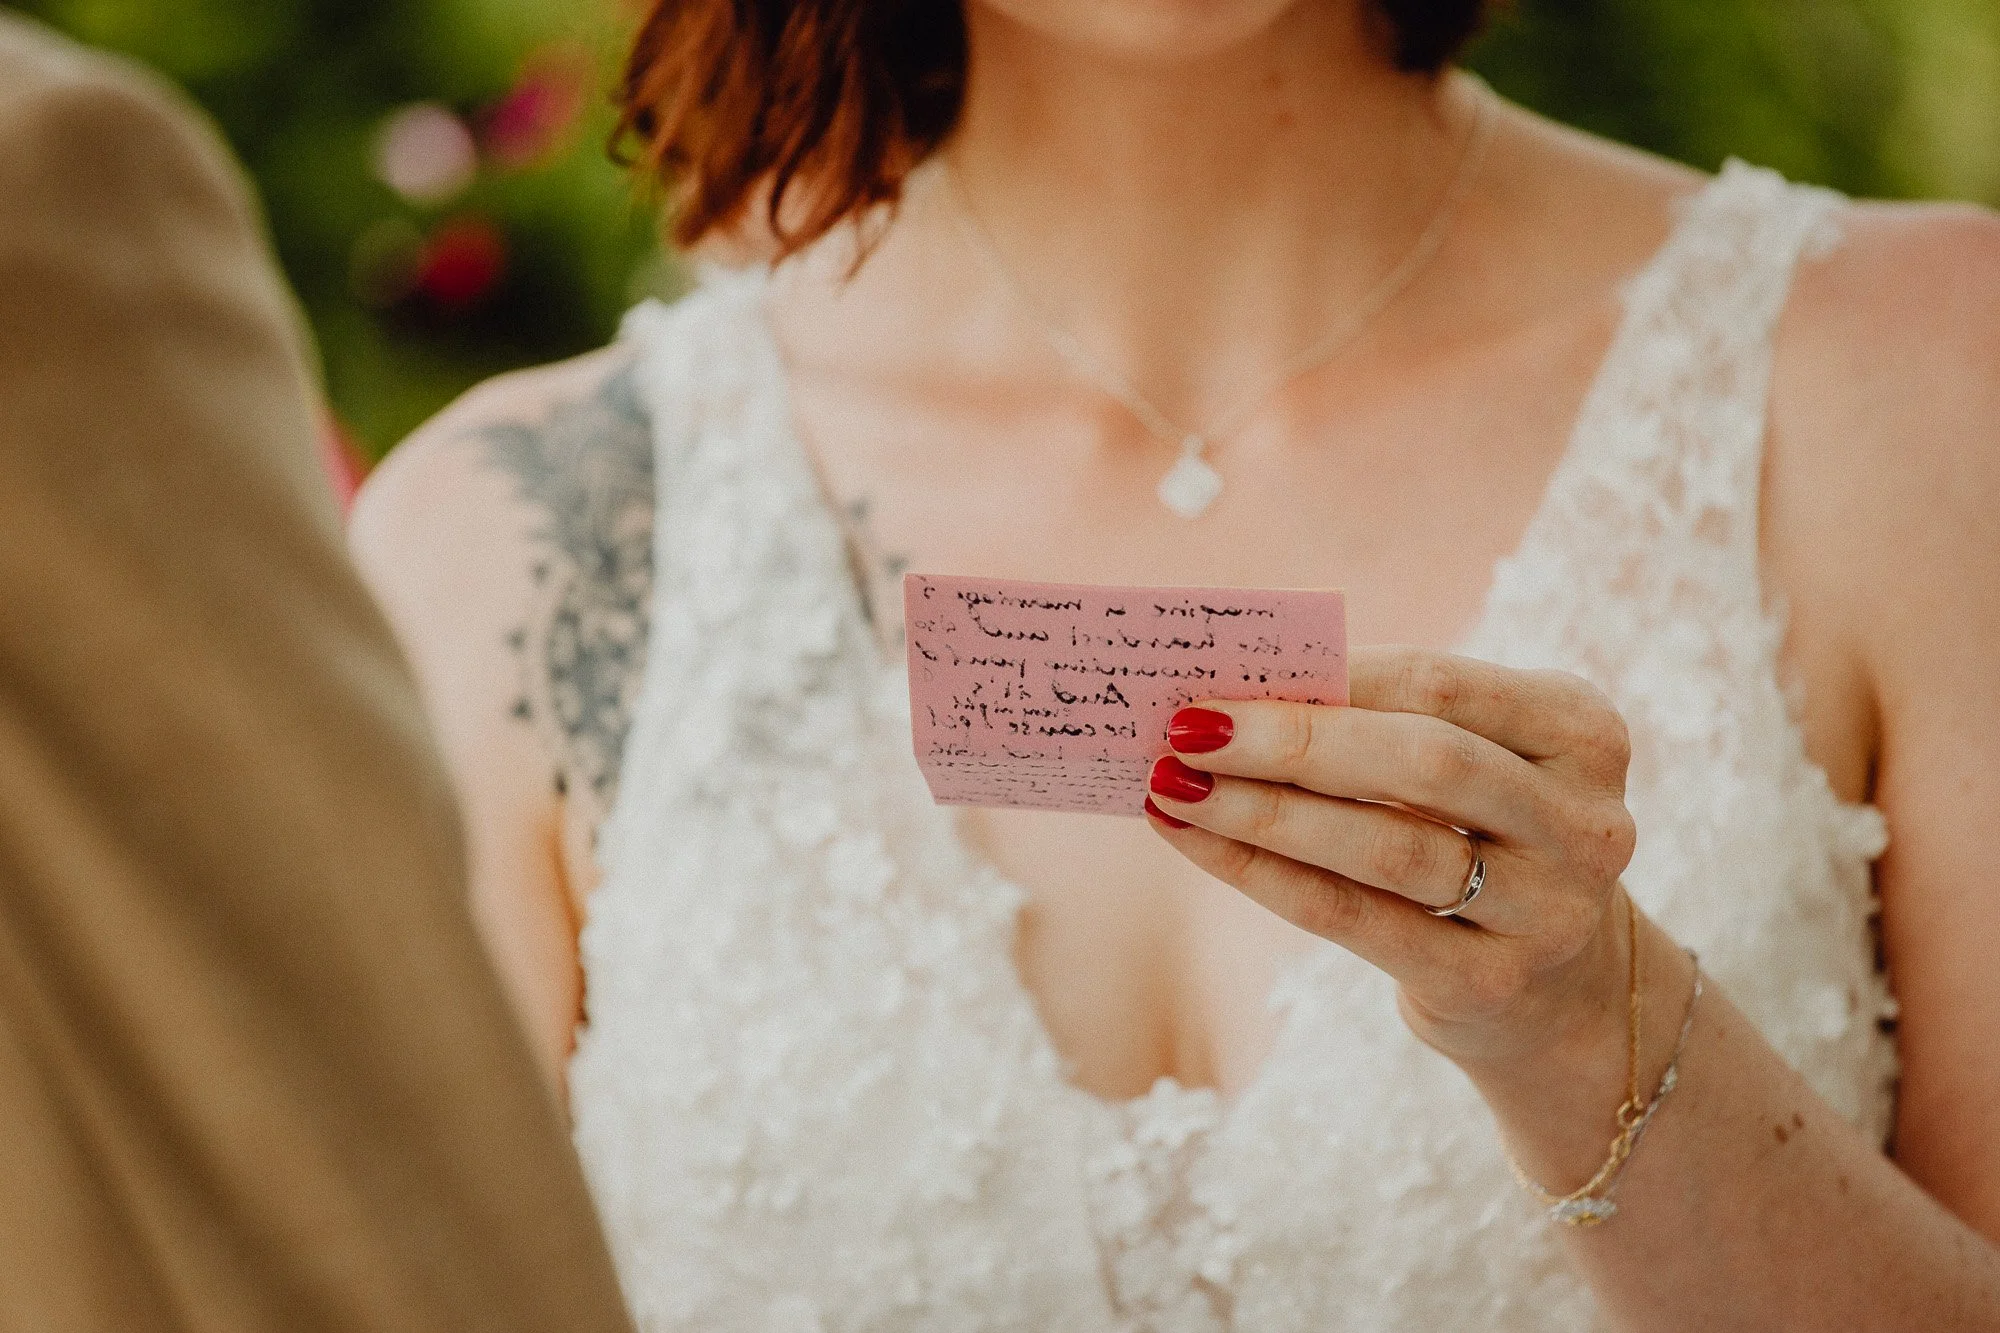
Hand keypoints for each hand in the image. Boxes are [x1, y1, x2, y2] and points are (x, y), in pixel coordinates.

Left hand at [1144, 646, 1639, 1068]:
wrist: (1560, 991)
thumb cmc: (1481, 837)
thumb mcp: (1469, 765)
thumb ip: (1381, 720)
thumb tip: (1233, 690)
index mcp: (1582, 730)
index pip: (1441, 683)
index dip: (1329, 675)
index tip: (1226, 672)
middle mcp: (1584, 821)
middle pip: (1423, 761)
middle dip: (1291, 741)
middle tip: (1185, 730)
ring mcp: (1549, 911)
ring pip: (1386, 847)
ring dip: (1263, 813)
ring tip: (1173, 789)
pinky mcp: (1491, 984)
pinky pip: (1355, 920)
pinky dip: (1263, 876)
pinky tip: (1200, 846)